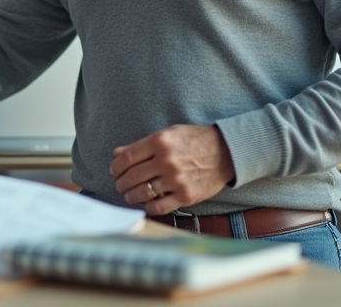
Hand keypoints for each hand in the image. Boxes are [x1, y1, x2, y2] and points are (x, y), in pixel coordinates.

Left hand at [110, 125, 235, 214]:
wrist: (226, 152)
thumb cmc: (195, 140)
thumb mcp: (168, 133)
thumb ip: (142, 145)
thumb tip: (117, 153)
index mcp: (160, 142)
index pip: (127, 157)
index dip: (116, 166)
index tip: (114, 171)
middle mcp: (166, 161)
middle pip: (132, 176)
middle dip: (121, 183)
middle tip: (119, 185)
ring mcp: (176, 180)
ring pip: (143, 192)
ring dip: (131, 196)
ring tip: (129, 195)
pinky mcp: (186, 196)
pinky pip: (159, 207)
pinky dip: (149, 206)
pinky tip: (147, 203)